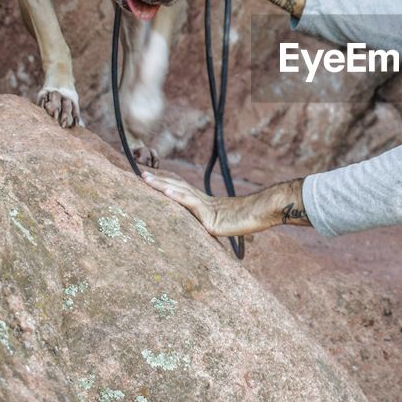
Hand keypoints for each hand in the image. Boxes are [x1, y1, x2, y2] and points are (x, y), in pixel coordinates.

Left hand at [143, 171, 309, 237]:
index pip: (180, 190)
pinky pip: (190, 204)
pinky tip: (165, 191)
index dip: (165, 182)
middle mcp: (202, 201)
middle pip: (175, 186)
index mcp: (204, 204)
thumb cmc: (249, 220)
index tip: (149, 176)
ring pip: (178, 191)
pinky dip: (177, 196)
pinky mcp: (209, 216)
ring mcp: (205, 207)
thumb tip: (214, 230)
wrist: (263, 215)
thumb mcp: (228, 224)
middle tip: (138, 172)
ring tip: (144, 178)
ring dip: (160, 184)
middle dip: (157, 179)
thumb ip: (218, 225)